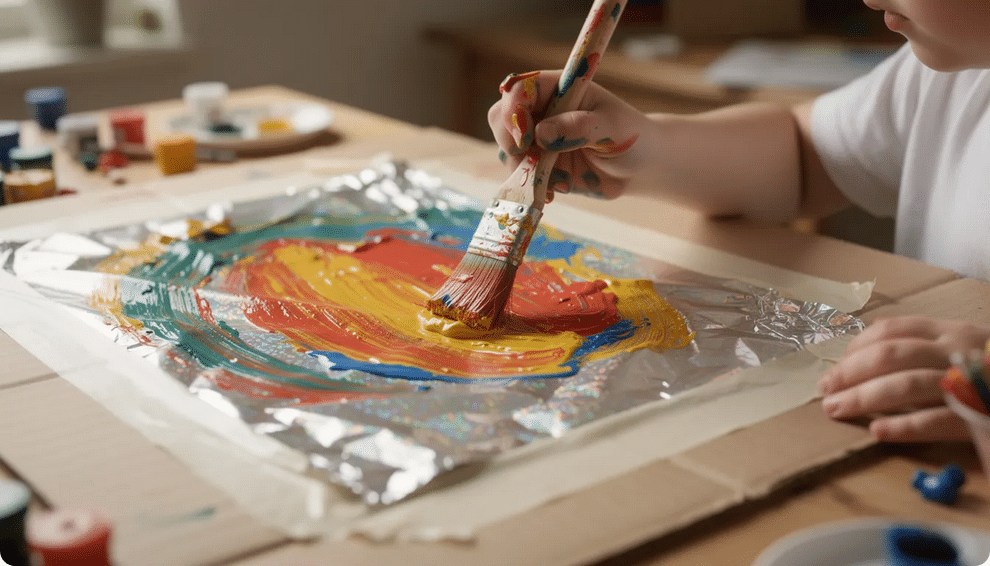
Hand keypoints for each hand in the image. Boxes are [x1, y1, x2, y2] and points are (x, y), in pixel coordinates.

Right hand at [488, 70, 654, 199]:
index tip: (522, 135)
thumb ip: (578, 127)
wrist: (640, 168)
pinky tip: (553, 192)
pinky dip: (531, 186)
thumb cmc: (631, 136)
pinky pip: (521, 177)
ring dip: (522, 168)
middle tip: (525, 158)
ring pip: (508, 151)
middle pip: (502, 117)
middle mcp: (542, 113)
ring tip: (554, 182)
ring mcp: (538, 141)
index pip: (521, 89)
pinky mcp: (540, 167)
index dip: (513, 108)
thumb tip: (541, 133)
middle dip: (508, 139)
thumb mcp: (611, 127)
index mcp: (558, 91)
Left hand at [818, 316, 989, 441]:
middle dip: (850, 374)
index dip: (854, 349)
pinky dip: (905, 426)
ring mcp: (968, 382)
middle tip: (825, 393)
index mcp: (948, 331)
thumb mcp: (959, 348)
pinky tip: (879, 432)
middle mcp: (955, 351)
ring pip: (906, 384)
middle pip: (890, 356)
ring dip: (865, 398)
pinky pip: (938, 420)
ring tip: (837, 410)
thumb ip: (920, 347)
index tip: (832, 368)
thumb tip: (860, 359)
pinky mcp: (980, 415)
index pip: (891, 331)